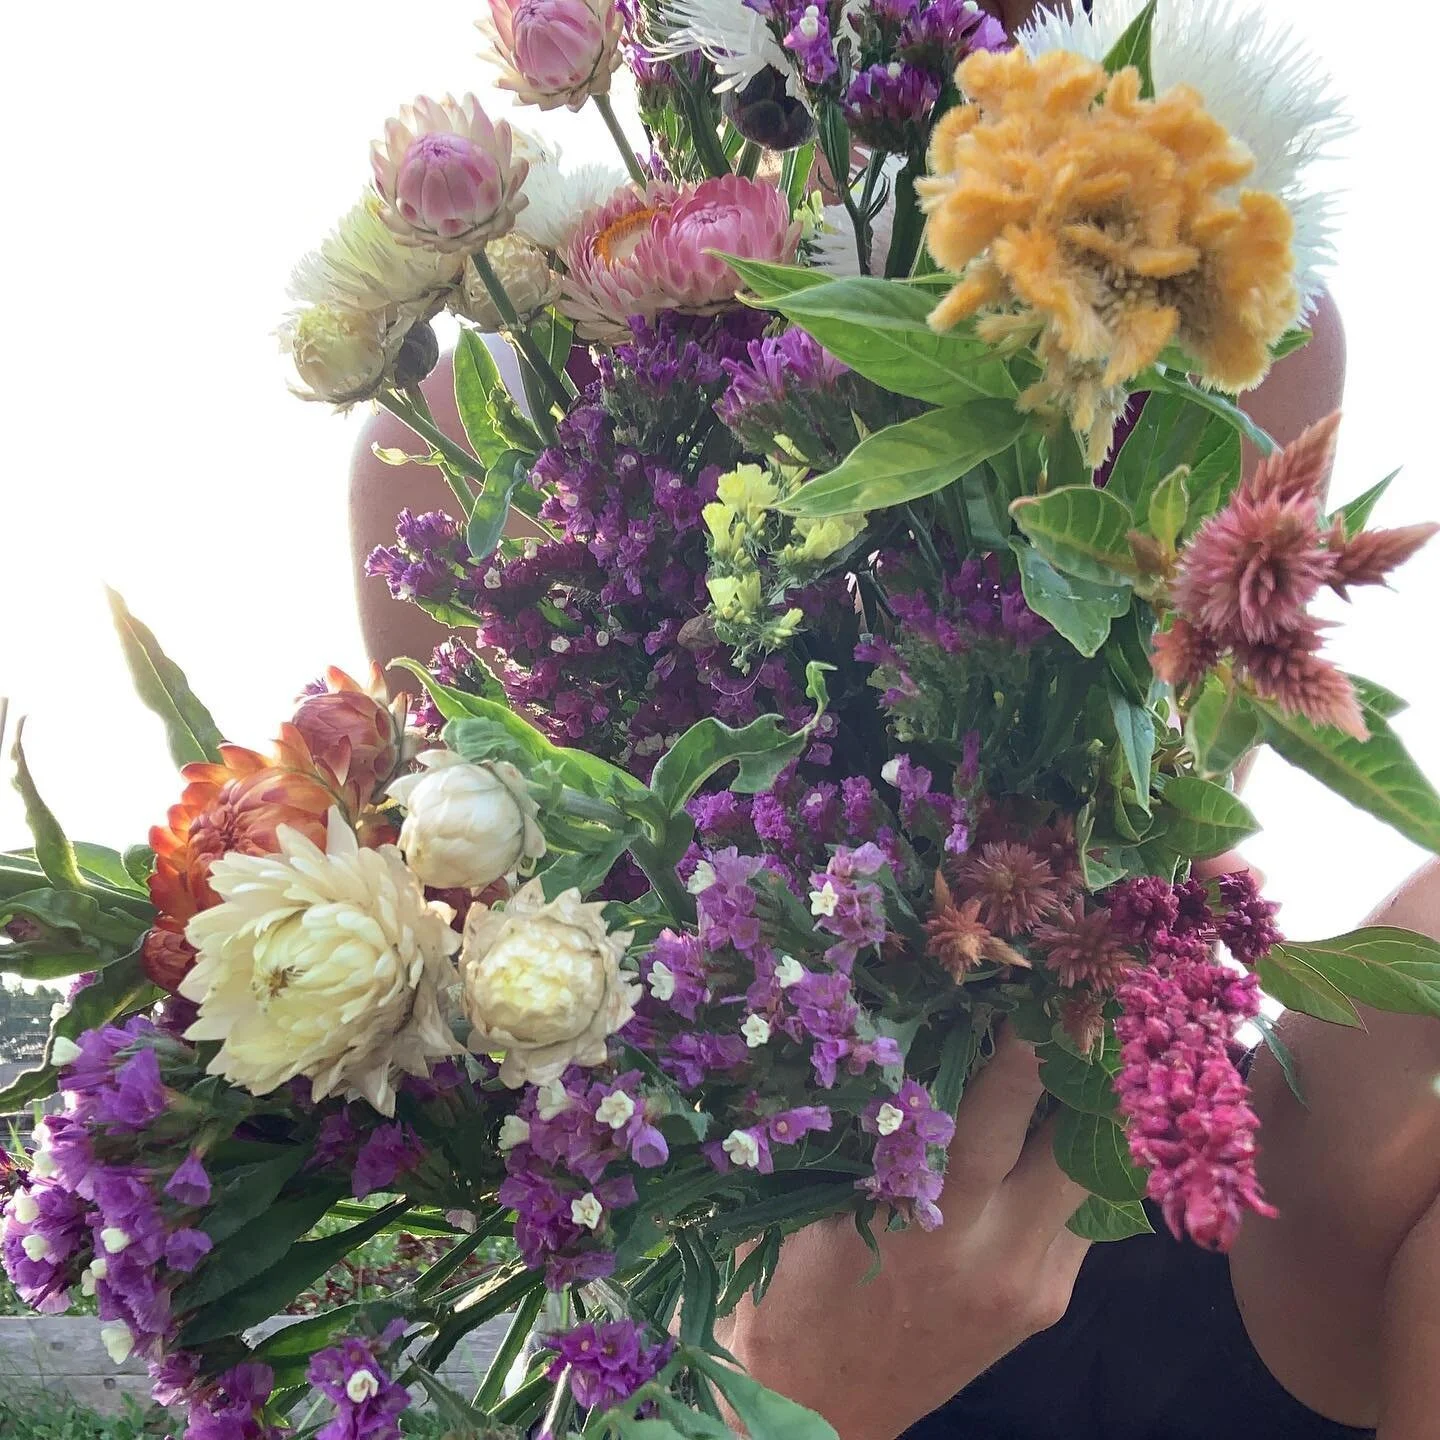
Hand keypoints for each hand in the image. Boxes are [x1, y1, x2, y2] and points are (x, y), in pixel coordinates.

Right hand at [717, 1029, 1089, 1439]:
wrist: (812, 1411)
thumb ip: (853, 1127)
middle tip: (1074, 1009)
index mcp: (927, 1221)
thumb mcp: (805, 1202)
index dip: (1025, 1046)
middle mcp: (996, 1252)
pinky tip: (1046, 1134)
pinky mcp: (1047, 1306)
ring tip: (1072, 1059)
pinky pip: (1081, 1219)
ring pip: (1092, 1181)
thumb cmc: (788, 1292)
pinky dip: (1070, 1169)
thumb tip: (884, 1032)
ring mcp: (1033, 1284)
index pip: (997, 1113)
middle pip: (1075, 1143)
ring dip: (1083, 1120)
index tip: (1039, 989)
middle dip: (1080, 1072)